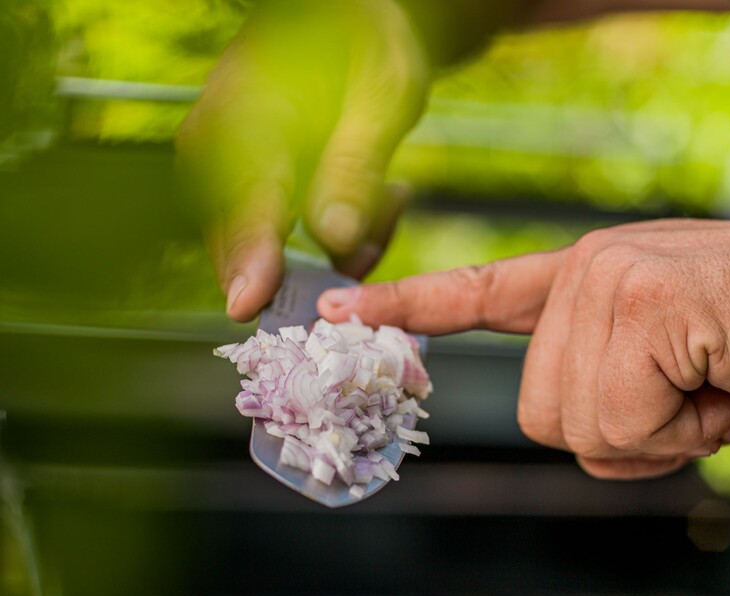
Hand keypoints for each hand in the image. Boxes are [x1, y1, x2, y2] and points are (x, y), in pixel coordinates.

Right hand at [176, 0, 429, 320]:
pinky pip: (284, 249)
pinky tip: (372, 197)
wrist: (348, 30)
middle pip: (246, 243)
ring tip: (386, 191)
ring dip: (338, 247)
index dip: (249, 258)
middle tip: (385, 212)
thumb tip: (333, 240)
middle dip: (320, 262)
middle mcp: (218, 149)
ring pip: (271, 255)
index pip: (245, 200)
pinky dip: (334, 241)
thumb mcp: (383, 96)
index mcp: (246, 112)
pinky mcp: (245, 198)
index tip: (247, 306)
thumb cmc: (365, 49)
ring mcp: (225, 178)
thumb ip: (355, 169)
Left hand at [318, 219, 729, 478]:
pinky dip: (677, 433)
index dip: (407, 306)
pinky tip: (720, 380)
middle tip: (688, 390)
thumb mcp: (674, 373)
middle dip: (615, 429)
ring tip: (709, 380)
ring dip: (651, 431)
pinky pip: (618, 422)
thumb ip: (604, 391)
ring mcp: (609, 280)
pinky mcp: (642, 303)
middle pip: (535, 413)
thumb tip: (574, 423)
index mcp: (587, 282)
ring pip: (572, 425)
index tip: (341, 311)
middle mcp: (588, 269)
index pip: (478, 293)